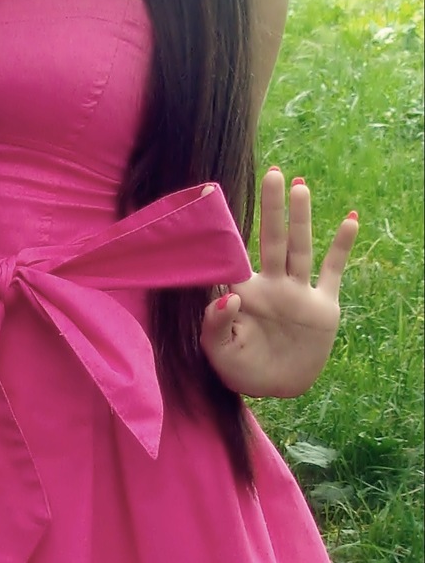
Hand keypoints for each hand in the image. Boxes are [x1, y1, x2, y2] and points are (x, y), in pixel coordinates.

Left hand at [199, 168, 358, 398]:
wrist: (277, 389)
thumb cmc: (241, 370)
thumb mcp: (218, 353)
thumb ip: (215, 325)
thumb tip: (227, 297)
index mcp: (244, 293)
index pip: (235, 257)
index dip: (230, 233)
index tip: (222, 200)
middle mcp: (272, 285)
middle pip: (272, 239)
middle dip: (272, 208)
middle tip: (273, 173)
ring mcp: (298, 292)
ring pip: (300, 248)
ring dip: (301, 218)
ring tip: (300, 186)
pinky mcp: (322, 305)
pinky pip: (333, 271)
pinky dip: (341, 246)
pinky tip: (348, 219)